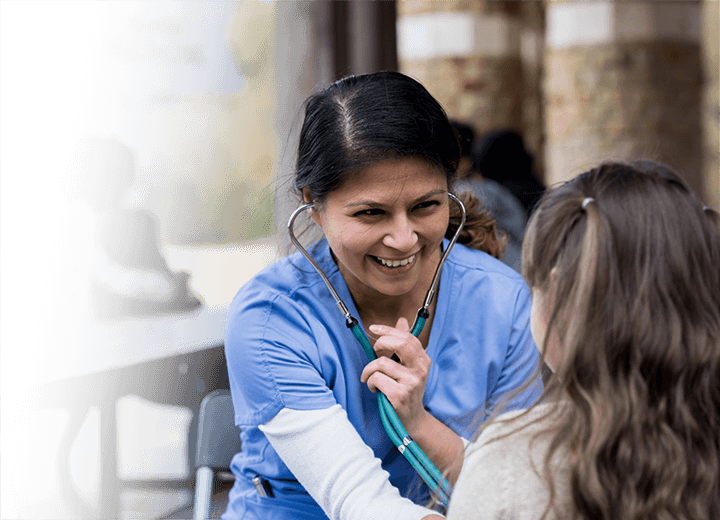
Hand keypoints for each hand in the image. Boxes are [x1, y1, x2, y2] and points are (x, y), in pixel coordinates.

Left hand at [360, 317, 431, 431]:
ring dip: (369, 371)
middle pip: (399, 344)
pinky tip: (375, 389)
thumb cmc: (407, 390)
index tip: (373, 328)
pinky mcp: (400, 395)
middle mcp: (420, 369)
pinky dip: (370, 383)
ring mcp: (411, 383)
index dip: (388, 329)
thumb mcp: (409, 367)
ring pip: (381, 363)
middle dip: (380, 343)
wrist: (412, 420)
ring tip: (371, 379)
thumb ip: (404, 344)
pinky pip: (376, 379)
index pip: (407, 337)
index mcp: (423, 360)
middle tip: (374, 352)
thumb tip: (402, 320)